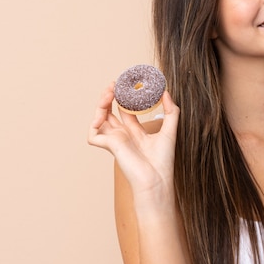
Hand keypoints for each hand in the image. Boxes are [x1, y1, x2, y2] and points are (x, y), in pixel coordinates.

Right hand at [88, 83, 179, 208]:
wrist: (157, 179)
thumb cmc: (163, 161)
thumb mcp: (170, 130)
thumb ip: (170, 111)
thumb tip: (166, 92)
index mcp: (135, 132)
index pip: (126, 111)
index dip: (124, 97)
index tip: (127, 84)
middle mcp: (123, 135)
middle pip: (110, 111)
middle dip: (110, 96)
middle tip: (114, 84)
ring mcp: (114, 141)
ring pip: (99, 119)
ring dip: (101, 104)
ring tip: (109, 92)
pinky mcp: (109, 146)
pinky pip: (93, 133)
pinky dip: (94, 122)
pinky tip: (103, 114)